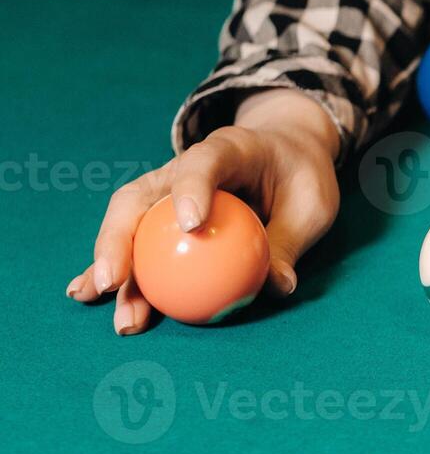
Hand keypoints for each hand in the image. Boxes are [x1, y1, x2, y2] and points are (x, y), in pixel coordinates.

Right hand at [66, 90, 341, 333]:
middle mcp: (186, 166)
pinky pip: (137, 241)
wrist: (286, 151)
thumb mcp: (312, 205)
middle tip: (115, 283)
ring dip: (114, 266)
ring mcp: (167, 189)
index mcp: (230, 148)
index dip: (193, 189)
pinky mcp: (162, 212)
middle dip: (121, 240)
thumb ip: (291, 240)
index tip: (190, 226)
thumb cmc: (301, 176)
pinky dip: (118, 268)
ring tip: (108, 305)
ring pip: (129, 223)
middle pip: (141, 197)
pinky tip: (92, 296)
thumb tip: (277, 287)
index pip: (204, 163)